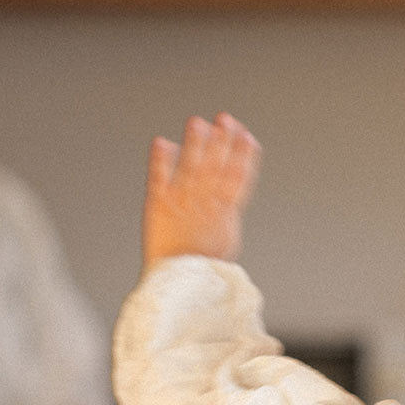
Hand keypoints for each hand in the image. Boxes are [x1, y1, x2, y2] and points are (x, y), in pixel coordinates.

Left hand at [143, 112, 260, 267]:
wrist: (182, 285)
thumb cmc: (203, 266)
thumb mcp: (225, 239)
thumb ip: (227, 210)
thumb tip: (234, 187)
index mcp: (224, 214)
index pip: (237, 178)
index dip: (242, 155)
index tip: (246, 135)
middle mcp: (204, 205)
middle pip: (216, 167)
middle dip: (222, 142)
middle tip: (225, 119)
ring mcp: (182, 204)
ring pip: (191, 168)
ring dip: (195, 144)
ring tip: (197, 123)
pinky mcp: (158, 206)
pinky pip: (159, 179)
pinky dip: (160, 161)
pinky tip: (162, 143)